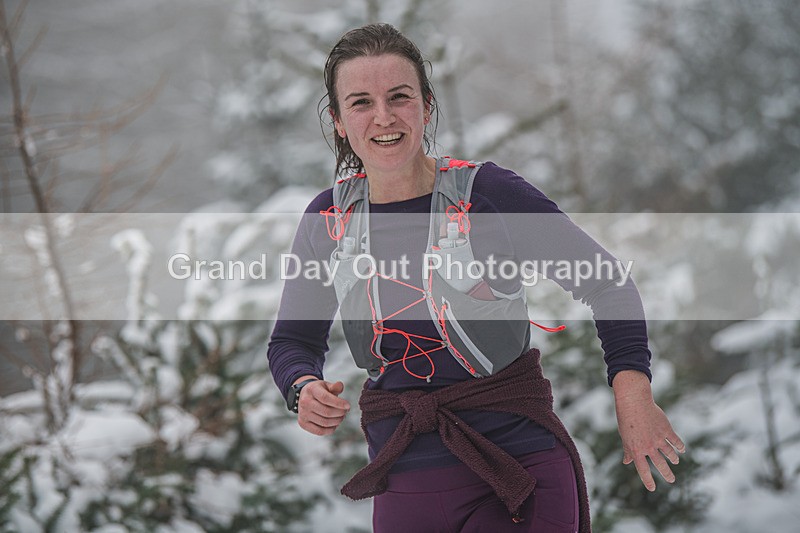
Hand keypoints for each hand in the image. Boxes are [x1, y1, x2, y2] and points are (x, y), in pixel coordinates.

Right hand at [294, 376, 350, 435]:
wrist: (305, 396)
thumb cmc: (318, 391)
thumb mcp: (326, 385)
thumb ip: (334, 386)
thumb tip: (340, 385)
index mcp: (311, 390)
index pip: (325, 398)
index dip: (339, 403)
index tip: (348, 406)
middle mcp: (305, 402)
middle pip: (326, 412)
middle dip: (340, 413)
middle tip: (345, 411)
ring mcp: (303, 414)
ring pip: (324, 422)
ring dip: (337, 421)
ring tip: (341, 417)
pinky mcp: (303, 424)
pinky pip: (320, 431)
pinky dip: (330, 429)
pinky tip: (335, 424)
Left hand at [612, 370, 685, 490]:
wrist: (634, 402)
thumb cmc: (626, 419)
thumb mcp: (625, 436)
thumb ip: (628, 450)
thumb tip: (626, 462)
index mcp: (636, 449)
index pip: (642, 469)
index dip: (648, 480)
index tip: (653, 489)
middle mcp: (648, 446)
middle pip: (660, 464)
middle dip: (666, 474)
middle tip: (672, 480)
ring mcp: (658, 438)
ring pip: (669, 453)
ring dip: (673, 458)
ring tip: (675, 462)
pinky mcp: (666, 429)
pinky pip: (675, 441)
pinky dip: (680, 446)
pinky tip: (682, 450)